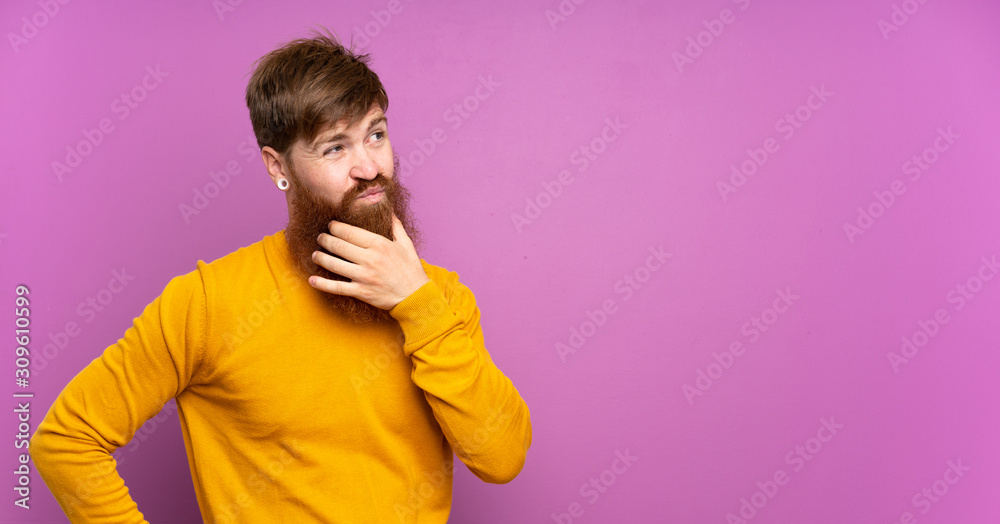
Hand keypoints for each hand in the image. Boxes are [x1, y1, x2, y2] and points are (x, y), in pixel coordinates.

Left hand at [309, 214, 429, 309]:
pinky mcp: (361, 291)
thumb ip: (395, 226)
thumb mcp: (406, 244)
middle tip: (320, 237)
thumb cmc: (411, 269)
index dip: (336, 227)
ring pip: (334, 264)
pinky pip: (337, 287)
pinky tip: (312, 279)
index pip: (350, 232)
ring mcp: (364, 276)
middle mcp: (369, 259)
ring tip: (315, 254)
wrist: (415, 296)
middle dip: (325, 239)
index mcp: (379, 244)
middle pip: (339, 246)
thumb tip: (389, 210)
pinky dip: (323, 284)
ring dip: (320, 258)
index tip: (331, 225)